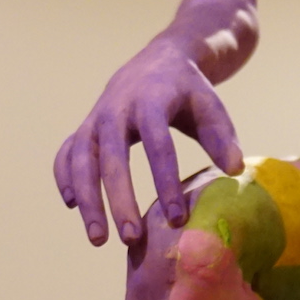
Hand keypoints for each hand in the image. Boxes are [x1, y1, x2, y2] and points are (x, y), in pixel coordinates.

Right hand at [54, 36, 242, 246]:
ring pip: (80, 160)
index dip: (166, 182)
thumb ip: (222, 136)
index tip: (176, 218)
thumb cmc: (188, 92)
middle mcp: (116, 110)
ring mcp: (94, 119)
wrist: (158, 60)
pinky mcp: (83, 128)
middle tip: (131, 239)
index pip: (158, 145)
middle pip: (112, 158)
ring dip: (88, 200)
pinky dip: (64, 178)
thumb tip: (235, 170)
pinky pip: (65, 155)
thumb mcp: (209, 105)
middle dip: (119, 200)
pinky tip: (72, 206)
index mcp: (151, 101)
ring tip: (98, 240)